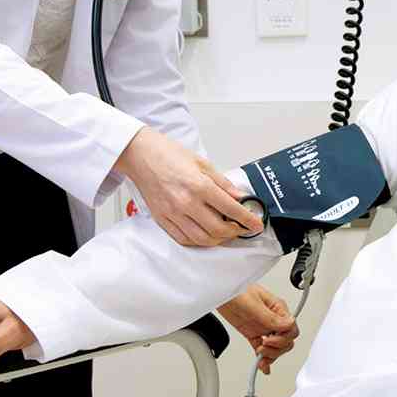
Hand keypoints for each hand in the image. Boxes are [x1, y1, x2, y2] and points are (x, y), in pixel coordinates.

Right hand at [115, 127, 261, 246]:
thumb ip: (223, 183)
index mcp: (199, 186)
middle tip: (241, 228)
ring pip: (201, 239)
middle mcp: (186, 203)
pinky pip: (183, 239)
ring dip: (218, 240)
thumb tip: (239, 196)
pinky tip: (205, 235)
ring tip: (225, 232)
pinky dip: (198, 241)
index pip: (230, 208)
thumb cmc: (169, 154)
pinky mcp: (162, 219)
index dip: (247, 219)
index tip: (256, 223)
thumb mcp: (202, 163)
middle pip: (217, 229)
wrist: (141, 155)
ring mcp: (172, 213)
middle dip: (234, 232)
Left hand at [217, 284, 298, 374]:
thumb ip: (271, 317)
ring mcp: (263, 326)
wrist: (219, 292)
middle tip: (264, 346)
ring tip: (260, 355)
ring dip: (270, 355)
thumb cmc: (236, 290)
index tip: (270, 339)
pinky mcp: (252, 333)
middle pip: (286, 340)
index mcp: (277, 308)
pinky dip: (262, 358)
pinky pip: (261, 348)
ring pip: (276, 347)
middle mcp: (272, 318)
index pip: (291, 328)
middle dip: (277, 348)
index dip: (283, 338)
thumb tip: (289, 324)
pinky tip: (262, 365)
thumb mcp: (254, 304)